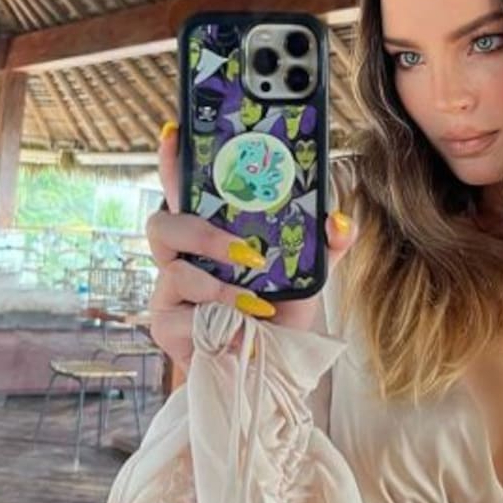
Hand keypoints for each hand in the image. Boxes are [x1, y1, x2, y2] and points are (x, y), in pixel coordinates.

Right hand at [146, 122, 356, 369]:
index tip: (175, 131)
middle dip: (201, 232)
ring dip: (217, 286)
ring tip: (252, 302)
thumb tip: (338, 220)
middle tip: (243, 250)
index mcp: (210, 233)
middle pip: (163, 222)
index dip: (174, 160)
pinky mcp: (166, 324)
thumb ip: (323, 244)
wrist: (266, 370)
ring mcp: (170, 290)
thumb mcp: (305, 275)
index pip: (184, 188)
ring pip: (173, 268)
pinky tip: (237, 331)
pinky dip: (216, 321)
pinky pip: (180, 314)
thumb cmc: (277, 315)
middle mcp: (184, 256)